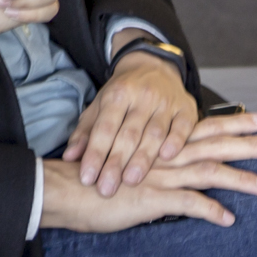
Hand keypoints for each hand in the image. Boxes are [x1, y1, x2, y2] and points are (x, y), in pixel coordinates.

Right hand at [38, 127, 256, 231]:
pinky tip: (229, 219)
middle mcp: (166, 156)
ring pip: (209, 172)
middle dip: (249, 144)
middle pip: (215, 145)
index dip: (235, 123)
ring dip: (241, 179)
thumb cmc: (95, 178)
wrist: (66, 187)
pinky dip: (210, 211)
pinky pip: (188, 205)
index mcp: (162, 146)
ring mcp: (160, 176)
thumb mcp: (129, 164)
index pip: (206, 128)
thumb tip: (172, 169)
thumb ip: (154, 164)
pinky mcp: (151, 198)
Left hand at [65, 49, 201, 190]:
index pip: (104, 128)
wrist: (154, 67)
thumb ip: (85, 133)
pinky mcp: (186, 108)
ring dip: (143, 159)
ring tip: (131, 181)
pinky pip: (183, 127)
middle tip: (107, 189)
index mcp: (117, 94)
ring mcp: (166, 102)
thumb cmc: (123, 94)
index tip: (87, 178)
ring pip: (154, 133)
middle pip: (128, 134)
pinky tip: (167, 158)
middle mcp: (142, 96)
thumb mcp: (99, 106)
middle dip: (116, 163)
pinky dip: (176, 142)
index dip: (95, 154)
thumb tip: (69, 158)